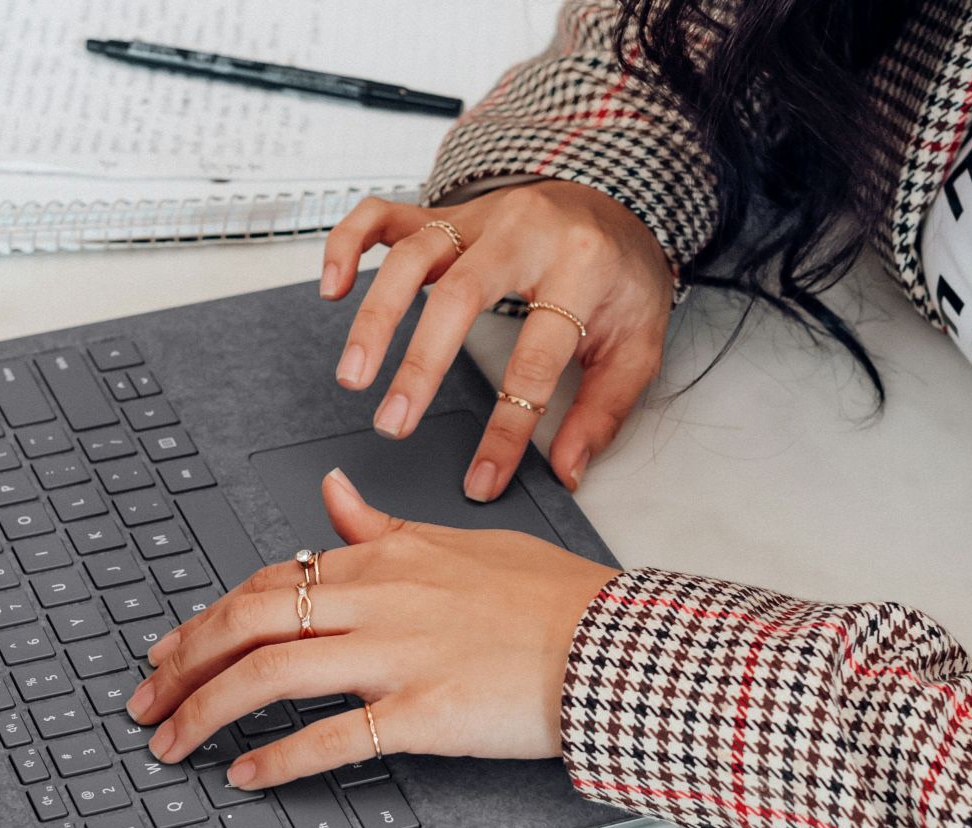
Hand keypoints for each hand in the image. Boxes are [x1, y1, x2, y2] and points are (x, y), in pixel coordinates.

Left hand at [126, 468, 619, 789]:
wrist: (611, 643)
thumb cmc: (547, 597)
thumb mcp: (458, 541)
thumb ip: (384, 527)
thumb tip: (333, 495)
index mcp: (383, 558)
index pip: (269, 582)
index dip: (207, 619)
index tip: (173, 649)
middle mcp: (377, 600)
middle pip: (247, 621)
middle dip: (182, 663)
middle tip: (145, 699)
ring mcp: (396, 656)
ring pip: (270, 672)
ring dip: (206, 710)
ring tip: (171, 742)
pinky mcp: (423, 712)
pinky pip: (331, 736)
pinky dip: (277, 757)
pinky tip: (244, 774)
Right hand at [320, 181, 673, 501]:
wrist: (618, 206)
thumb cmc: (621, 277)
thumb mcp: (637, 345)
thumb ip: (603, 410)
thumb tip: (567, 469)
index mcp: (581, 266)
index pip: (535, 359)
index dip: (507, 428)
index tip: (482, 478)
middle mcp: (524, 232)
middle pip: (461, 295)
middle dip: (421, 364)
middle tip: (393, 422)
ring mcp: (478, 218)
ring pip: (412, 255)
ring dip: (376, 317)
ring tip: (353, 374)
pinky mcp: (446, 213)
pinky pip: (384, 214)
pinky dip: (349, 244)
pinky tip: (334, 288)